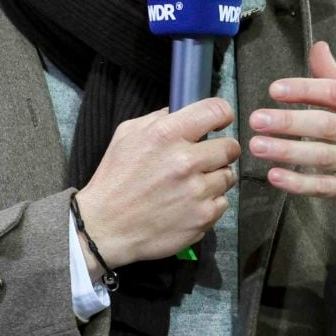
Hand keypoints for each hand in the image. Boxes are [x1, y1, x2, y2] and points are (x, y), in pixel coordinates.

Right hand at [75, 98, 240, 274]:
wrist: (104, 226)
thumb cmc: (115, 177)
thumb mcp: (127, 134)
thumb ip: (159, 118)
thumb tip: (184, 111)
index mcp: (166, 134)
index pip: (216, 110)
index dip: (222, 115)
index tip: (219, 123)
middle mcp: (186, 160)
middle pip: (231, 147)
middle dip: (221, 150)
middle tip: (205, 158)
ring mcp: (197, 191)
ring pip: (228, 176)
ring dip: (215, 178)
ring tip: (193, 184)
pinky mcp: (202, 217)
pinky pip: (222, 203)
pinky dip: (210, 203)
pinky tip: (189, 203)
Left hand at [248, 42, 335, 252]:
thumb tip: (317, 47)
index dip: (305, 89)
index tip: (274, 90)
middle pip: (328, 126)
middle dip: (289, 122)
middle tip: (256, 119)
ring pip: (325, 157)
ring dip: (288, 152)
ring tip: (257, 146)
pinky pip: (328, 188)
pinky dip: (301, 183)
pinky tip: (275, 177)